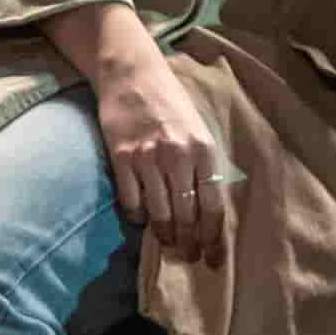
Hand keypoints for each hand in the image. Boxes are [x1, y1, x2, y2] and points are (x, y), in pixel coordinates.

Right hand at [86, 41, 236, 269]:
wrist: (132, 74)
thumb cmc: (170, 104)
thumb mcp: (198, 130)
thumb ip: (204, 166)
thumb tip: (208, 210)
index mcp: (204, 150)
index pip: (213, 206)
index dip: (214, 238)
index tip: (213, 260)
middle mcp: (178, 156)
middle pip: (186, 215)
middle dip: (189, 243)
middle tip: (189, 257)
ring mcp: (147, 157)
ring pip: (159, 213)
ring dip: (164, 235)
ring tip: (168, 243)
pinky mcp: (121, 157)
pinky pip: (131, 201)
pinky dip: (138, 216)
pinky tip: (142, 218)